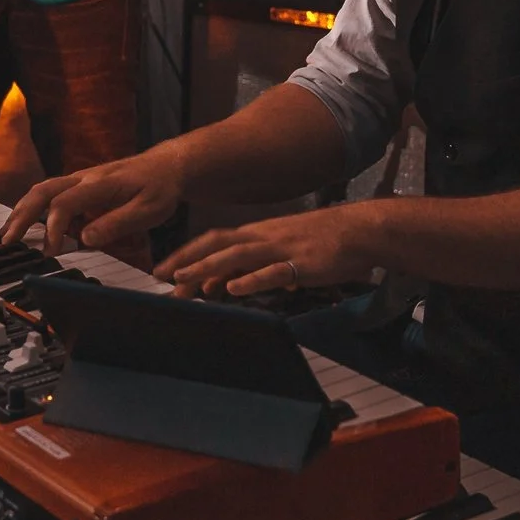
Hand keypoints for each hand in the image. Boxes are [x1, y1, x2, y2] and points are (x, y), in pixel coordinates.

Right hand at [2, 151, 186, 254]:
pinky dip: (33, 208)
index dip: (52, 227)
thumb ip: (117, 224)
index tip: (49, 251)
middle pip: (42, 191)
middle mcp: (85, 178)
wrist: (167, 166)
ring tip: (8, 234)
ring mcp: (81, 179)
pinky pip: (51, 193)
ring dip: (22, 210)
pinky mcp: (82, 185)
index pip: (64, 203)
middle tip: (7, 241)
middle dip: (22, 215)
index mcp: (100, 184)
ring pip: (42, 190)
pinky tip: (27, 225)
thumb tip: (86, 239)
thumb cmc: (160, 188)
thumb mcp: (148, 211)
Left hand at [154, 206, 382, 299]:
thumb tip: (218, 286)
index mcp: (257, 234)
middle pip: (218, 244)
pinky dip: (251, 279)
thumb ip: (248, 267)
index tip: (162, 270)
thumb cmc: (318, 242)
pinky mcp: (302, 263)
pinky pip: (273, 272)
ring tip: (185, 281)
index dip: (186, 253)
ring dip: (209, 267)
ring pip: (238, 255)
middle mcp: (263, 237)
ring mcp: (281, 248)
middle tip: (162, 277)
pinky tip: (233, 288)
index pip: (213, 240)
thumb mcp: (278, 253)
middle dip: (188, 259)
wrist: (358, 231)